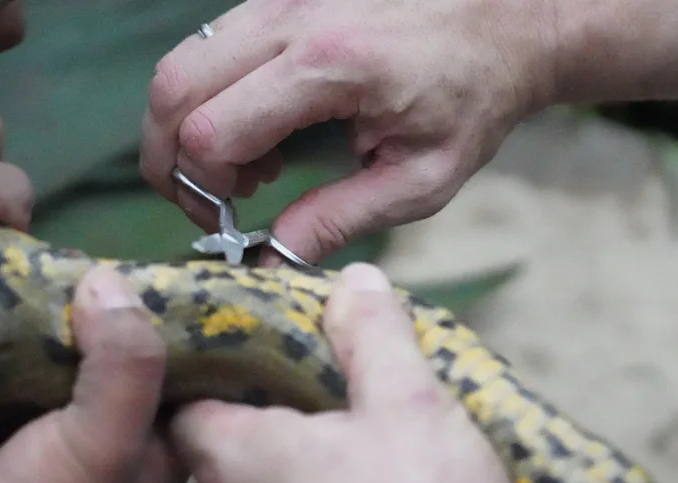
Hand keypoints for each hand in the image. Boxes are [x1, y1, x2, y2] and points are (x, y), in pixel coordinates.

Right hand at [0, 266, 186, 482]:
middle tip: (80, 252)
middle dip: (98, 297)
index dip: (170, 310)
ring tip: (40, 254)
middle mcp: (107, 418)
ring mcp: (48, 411)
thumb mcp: (106, 446)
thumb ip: (125, 366)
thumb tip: (109, 277)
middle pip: (113, 340)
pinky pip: (2, 346)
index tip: (155, 260)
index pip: (178, 356)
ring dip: (44, 301)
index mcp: (155, 432)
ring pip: (57, 338)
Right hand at [139, 0, 558, 264]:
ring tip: (247, 166)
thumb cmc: (473, 99)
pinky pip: (213, 43)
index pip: (209, 131)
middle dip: (170, 158)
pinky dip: (212, 93)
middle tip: (211, 203)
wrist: (507, 17)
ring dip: (189, 123)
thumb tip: (268, 264)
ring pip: (184, 60)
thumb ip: (337, 221)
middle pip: (172, 88)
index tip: (230, 221)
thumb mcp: (420, 180)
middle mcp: (291, 19)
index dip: (201, 189)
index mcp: (330, 68)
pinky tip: (262, 124)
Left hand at [170, 263, 522, 482]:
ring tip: (353, 424)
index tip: (258, 336)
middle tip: (320, 371)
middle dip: (271, 405)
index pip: (188, 397)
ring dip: (299, 456)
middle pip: (226, 442)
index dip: (217, 361)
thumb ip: (374, 337)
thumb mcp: (411, 406)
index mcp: (238, 459)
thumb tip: (354, 282)